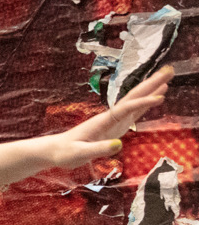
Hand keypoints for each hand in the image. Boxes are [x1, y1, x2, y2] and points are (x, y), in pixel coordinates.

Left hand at [39, 66, 172, 171]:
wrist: (55, 151)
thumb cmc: (65, 152)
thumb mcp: (80, 153)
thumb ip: (98, 149)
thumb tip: (118, 144)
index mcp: (103, 121)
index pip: (126, 108)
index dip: (142, 102)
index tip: (159, 97)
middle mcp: (110, 117)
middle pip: (133, 97)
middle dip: (151, 85)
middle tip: (169, 71)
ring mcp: (113, 121)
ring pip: (135, 102)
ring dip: (151, 91)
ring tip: (167, 79)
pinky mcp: (114, 127)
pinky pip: (133, 113)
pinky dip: (145, 105)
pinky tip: (155, 99)